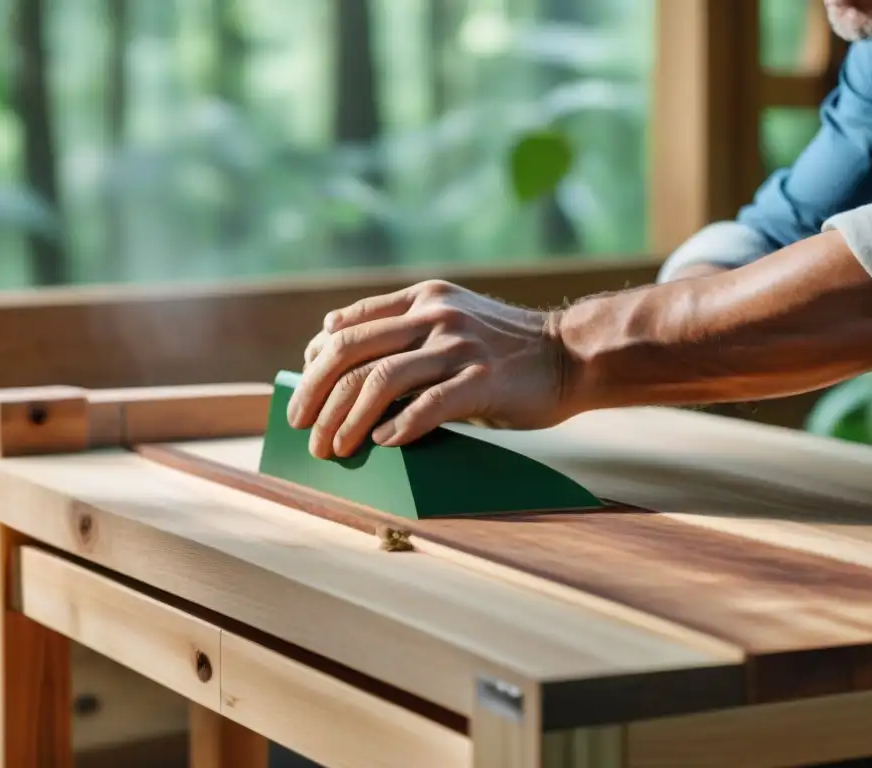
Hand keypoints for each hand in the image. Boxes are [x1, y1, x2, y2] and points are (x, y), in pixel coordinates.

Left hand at [286, 279, 569, 457]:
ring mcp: (459, 347)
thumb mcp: (451, 320)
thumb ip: (402, 328)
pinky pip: (429, 406)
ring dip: (347, 419)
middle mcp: (435, 315)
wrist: (569, 354)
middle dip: (318, 394)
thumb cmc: (503, 348)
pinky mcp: (483, 380)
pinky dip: (400, 427)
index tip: (303, 393)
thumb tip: (332, 342)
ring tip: (334, 448)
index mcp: (422, 299)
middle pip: (352, 352)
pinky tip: (383, 444)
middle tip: (302, 427)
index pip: (348, 326)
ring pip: (381, 380)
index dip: (316, 361)